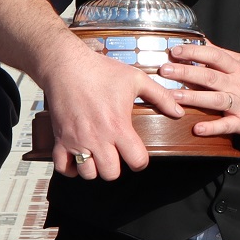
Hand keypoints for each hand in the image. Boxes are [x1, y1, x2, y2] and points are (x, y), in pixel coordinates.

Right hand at [39, 41, 186, 180]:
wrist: (66, 66)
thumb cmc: (102, 71)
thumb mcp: (136, 79)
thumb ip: (160, 96)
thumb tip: (179, 112)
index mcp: (118, 126)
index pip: (136, 161)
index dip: (140, 162)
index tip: (137, 154)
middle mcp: (98, 137)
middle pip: (111, 173)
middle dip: (117, 168)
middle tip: (117, 155)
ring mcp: (77, 140)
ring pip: (88, 174)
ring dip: (95, 169)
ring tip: (98, 156)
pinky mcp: (60, 139)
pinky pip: (62, 168)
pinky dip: (71, 169)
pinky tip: (79, 159)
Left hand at [158, 43, 239, 140]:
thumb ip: (227, 56)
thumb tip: (204, 45)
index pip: (214, 56)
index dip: (194, 52)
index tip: (175, 50)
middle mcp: (239, 84)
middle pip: (209, 76)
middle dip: (185, 73)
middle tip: (165, 70)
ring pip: (214, 99)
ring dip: (192, 98)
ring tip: (172, 97)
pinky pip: (227, 125)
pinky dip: (212, 127)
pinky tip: (198, 129)